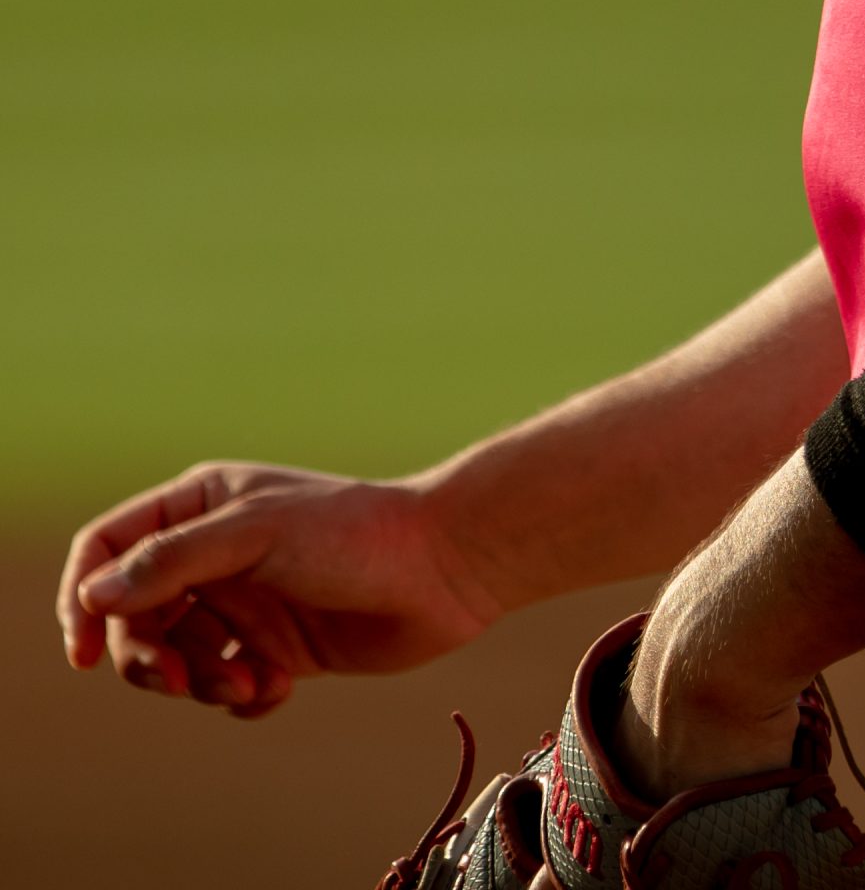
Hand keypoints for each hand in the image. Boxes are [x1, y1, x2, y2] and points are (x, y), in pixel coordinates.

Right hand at [56, 461, 502, 715]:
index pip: (109, 548)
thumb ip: (172, 560)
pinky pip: (226, 689)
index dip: (82, 598)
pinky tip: (282, 687)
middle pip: (133, 618)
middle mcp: (216, 554)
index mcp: (202, 505)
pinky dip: (242, 698)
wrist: (444, 570)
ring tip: (250, 681)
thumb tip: (92, 592)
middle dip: (147, 658)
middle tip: (184, 678)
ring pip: (177, 659)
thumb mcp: (257, 534)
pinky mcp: (278, 647)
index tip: (83, 652)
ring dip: (201, 682)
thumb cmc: (354, 534)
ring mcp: (246, 602)